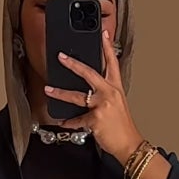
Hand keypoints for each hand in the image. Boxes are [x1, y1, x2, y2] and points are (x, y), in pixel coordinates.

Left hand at [45, 31, 141, 166]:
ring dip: (60, 93)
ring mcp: (102, 105)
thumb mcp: (117, 104)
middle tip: (62, 57)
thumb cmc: (122, 125)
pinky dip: (69, 122)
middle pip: (89, 73)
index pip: (112, 63)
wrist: (129, 144)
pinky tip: (63, 121)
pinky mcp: (95, 119)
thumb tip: (89, 89)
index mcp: (116, 88)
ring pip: (77, 96)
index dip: (107, 47)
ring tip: (49, 90)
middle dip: (73, 64)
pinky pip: (77, 119)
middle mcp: (110, 93)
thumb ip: (104, 94)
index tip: (103, 34)